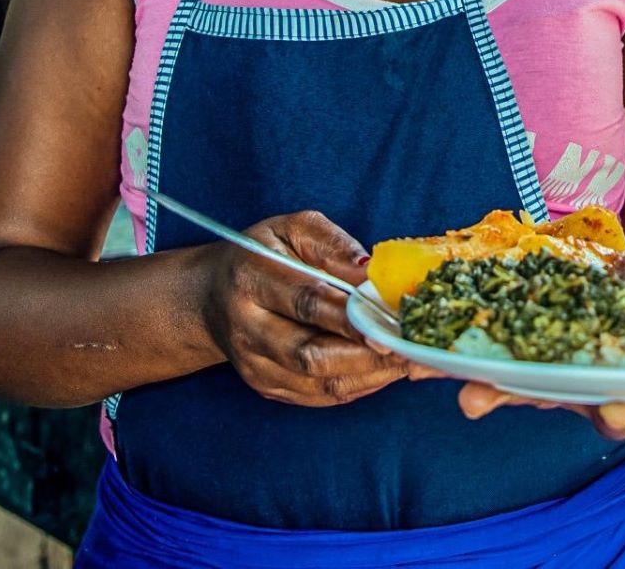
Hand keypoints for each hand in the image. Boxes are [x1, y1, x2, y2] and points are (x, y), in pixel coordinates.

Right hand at [198, 211, 409, 407]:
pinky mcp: (267, 387)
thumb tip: (371, 271)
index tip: (394, 319)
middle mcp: (247, 328)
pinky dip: (360, 385)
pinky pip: (321, 395)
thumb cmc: (263, 255)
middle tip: (412, 345)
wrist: (212, 297)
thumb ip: (332, 245)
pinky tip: (385, 368)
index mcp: (251, 279)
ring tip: (410, 358)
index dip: (352, 316)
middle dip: (368, 353)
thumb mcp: (292, 229)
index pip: (307, 302)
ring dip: (371, 373)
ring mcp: (254, 365)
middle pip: (312, 354)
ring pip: (320, 382)